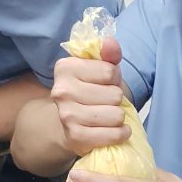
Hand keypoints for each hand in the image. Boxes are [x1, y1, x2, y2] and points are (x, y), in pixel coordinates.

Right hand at [51, 37, 129, 156]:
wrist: (70, 122)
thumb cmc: (89, 91)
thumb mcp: (98, 68)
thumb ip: (108, 54)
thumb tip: (111, 44)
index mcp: (65, 67)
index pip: (110, 72)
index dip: (114, 79)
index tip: (104, 83)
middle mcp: (61, 91)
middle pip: (115, 95)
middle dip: (116, 99)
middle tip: (106, 102)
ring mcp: (67, 116)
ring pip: (116, 115)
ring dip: (118, 117)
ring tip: (108, 116)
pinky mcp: (76, 137)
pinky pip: (113, 135)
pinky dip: (120, 134)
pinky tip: (115, 131)